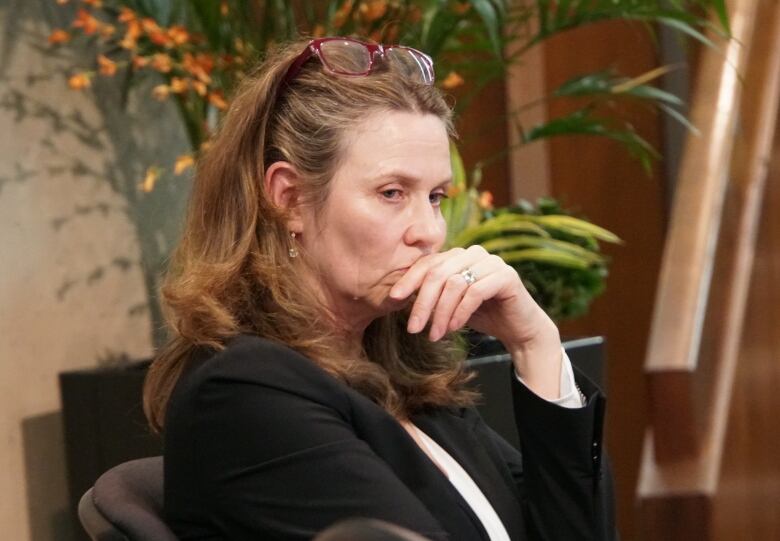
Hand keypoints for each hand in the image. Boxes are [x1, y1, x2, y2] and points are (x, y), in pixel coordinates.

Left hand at [388, 245, 555, 347]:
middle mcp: (474, 253)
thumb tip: (396, 297)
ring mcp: (492, 262)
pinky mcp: (506, 276)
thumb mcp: (450, 304)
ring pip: (454, 284)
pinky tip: (453, 328)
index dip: (408, 280)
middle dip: (423, 303)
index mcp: (458, 256)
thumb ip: (431, 295)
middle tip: (413, 328)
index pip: (428, 263)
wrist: (518, 329)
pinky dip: (460, 312)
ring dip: (441, 313)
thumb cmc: (482, 315)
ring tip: (435, 335)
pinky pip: (474, 292)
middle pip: (438, 274)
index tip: (393, 299)